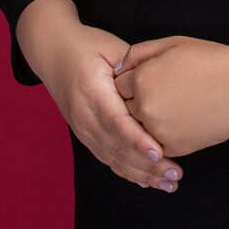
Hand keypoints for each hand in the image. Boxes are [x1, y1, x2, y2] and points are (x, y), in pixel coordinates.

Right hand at [39, 22, 184, 191]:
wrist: (53, 52)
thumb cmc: (86, 45)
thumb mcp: (111, 47)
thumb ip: (133, 66)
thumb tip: (157, 85)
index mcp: (92, 90)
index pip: (116, 121)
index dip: (138, 140)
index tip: (159, 153)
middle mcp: (84, 114)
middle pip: (117, 146)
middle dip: (147, 165)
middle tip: (175, 174)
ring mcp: (82, 127)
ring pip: (112, 158)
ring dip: (141, 173)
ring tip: (169, 182)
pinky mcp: (84, 134)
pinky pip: (106, 157)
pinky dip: (127, 171)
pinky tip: (147, 180)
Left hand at [114, 35, 228, 156]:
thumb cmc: (211, 60)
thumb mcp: (173, 44)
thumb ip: (140, 54)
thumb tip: (119, 69)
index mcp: (143, 80)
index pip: (118, 85)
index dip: (130, 80)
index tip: (142, 79)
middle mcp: (146, 108)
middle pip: (123, 109)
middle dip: (133, 102)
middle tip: (156, 94)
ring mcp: (160, 131)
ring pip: (138, 130)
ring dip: (146, 121)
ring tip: (171, 106)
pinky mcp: (175, 148)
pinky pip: (156, 144)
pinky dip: (162, 135)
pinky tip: (180, 119)